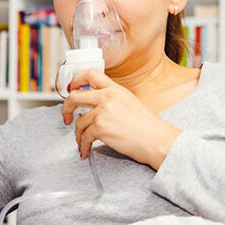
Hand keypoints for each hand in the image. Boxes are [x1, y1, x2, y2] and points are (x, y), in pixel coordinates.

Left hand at [60, 68, 182, 169]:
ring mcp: (103, 112)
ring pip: (79, 122)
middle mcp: (107, 97)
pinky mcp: (101, 127)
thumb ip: (113, 100)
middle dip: (66, 108)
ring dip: (78, 135)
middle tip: (66, 117)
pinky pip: (84, 137)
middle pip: (75, 96)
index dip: (76, 80)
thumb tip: (95, 107)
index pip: (90, 73)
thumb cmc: (148, 127)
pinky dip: (83, 145)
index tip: (71, 89)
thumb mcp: (131, 103)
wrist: (158, 140)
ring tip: (82, 143)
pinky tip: (86, 151)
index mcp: (116, 89)